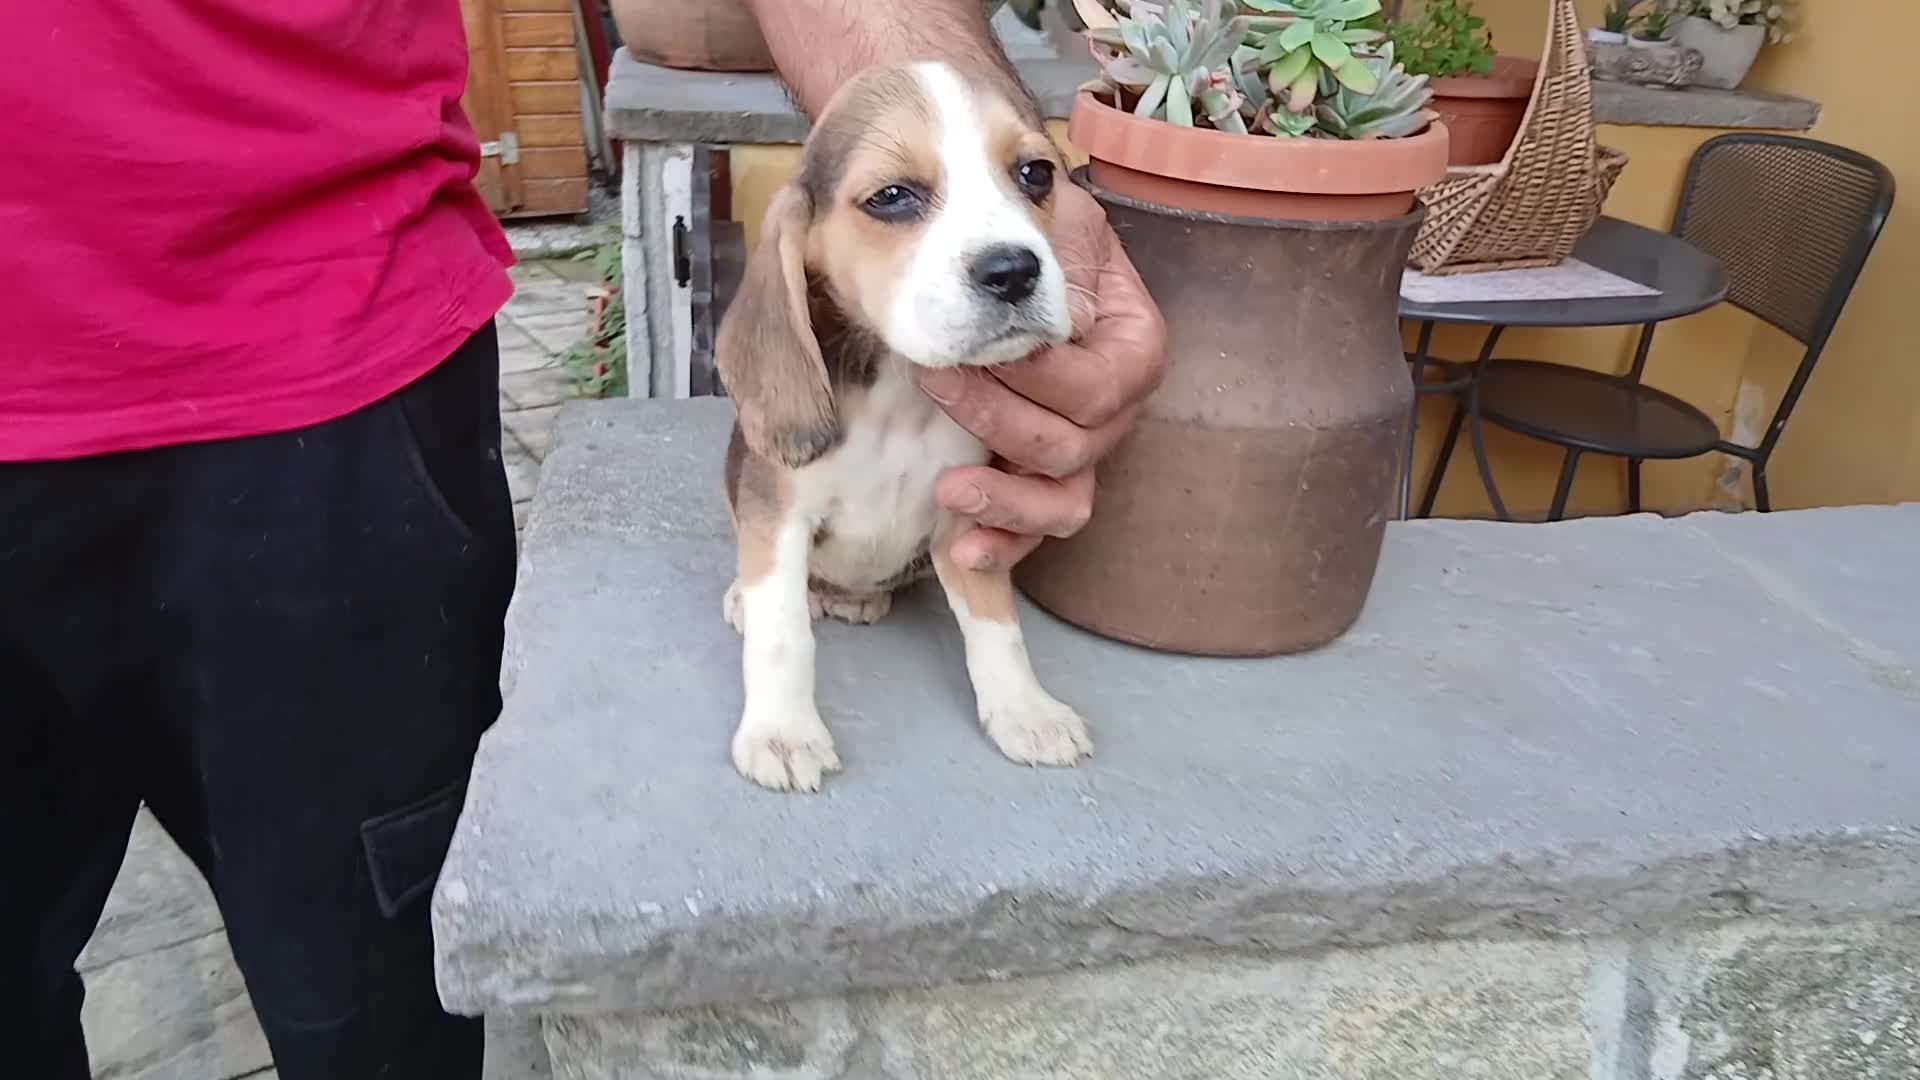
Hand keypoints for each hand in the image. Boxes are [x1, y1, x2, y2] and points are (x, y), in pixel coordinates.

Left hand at [916, 181, 1167, 571]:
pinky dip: (1003, 543)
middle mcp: (1117, 410)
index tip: (976, 347)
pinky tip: (961, 548)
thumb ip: (1056, 254)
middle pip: (1074, 444)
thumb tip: (1050, 308)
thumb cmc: (1031, 234)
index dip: (1036, 375)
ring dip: (1005, 497)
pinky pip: (1036, 528)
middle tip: (937, 381)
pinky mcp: (1039, 481)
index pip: (1096, 383)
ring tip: (950, 488)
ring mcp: (1080, 452)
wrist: (1004, 253)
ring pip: (1063, 500)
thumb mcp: (1053, 221)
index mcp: (1134, 347)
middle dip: (998, 419)